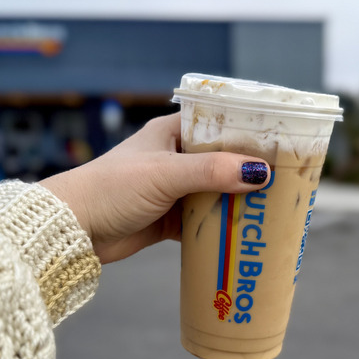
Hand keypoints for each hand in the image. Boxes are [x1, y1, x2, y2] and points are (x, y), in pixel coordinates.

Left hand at [39, 113, 269, 263]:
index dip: (247, 132)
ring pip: (216, 193)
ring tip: (273, 208)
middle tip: (284, 181)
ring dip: (238, 202)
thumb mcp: (166, 174)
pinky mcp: (169, 219)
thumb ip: (212, 172)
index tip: (280, 143)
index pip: (218, 125)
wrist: (74, 228)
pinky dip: (221, 227)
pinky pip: (204, 221)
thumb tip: (259, 174)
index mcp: (172, 133)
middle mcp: (175, 158)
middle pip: (222, 162)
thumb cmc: (113, 187)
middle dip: (249, 173)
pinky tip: (245, 233)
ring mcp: (173, 190)